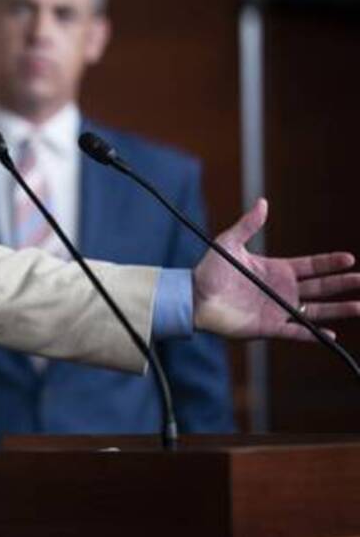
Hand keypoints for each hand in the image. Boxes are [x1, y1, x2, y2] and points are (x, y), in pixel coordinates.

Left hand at [193, 198, 359, 338]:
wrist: (193, 297)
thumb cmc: (209, 270)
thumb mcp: (229, 243)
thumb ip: (248, 225)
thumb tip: (263, 202)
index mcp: (276, 270)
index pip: (311, 266)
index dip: (330, 263)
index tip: (349, 259)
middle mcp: (282, 290)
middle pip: (320, 287)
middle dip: (342, 284)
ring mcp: (277, 309)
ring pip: (315, 311)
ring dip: (337, 309)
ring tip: (359, 306)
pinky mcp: (268, 327)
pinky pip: (295, 332)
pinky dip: (312, 334)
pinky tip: (331, 334)